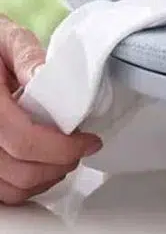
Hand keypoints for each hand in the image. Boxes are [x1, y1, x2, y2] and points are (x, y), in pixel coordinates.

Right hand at [0, 18, 100, 204]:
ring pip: (11, 188)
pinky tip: (39, 167)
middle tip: (80, 150)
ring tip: (62, 158)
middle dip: (60, 164)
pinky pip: (0, 193)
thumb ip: (27, 56)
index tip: (89, 141)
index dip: (64, 148)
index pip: (26, 141)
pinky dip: (24, 187)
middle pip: (21, 171)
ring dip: (45, 179)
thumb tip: (48, 75)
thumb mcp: (5, 40)